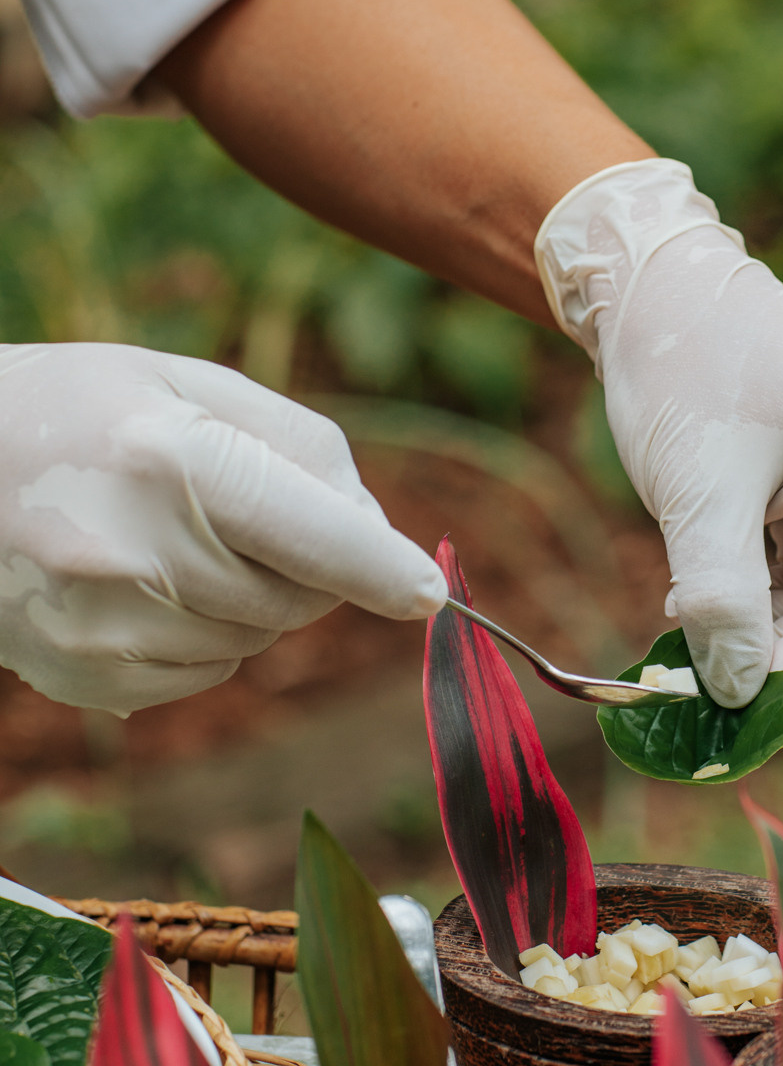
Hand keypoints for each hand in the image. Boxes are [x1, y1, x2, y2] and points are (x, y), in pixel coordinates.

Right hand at [0, 344, 445, 712]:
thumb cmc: (70, 409)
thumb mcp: (183, 383)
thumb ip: (299, 446)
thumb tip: (378, 532)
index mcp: (171, 462)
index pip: (316, 539)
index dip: (382, 570)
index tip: (428, 594)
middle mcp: (138, 556)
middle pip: (300, 598)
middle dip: (303, 563)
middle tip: (235, 507)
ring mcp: (106, 631)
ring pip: (257, 640)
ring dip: (248, 597)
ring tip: (164, 536)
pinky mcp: (88, 681)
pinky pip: (205, 671)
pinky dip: (200, 633)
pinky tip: (135, 581)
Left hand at [536, 162, 782, 707]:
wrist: (659, 291)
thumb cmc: (688, 366)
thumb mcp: (701, 490)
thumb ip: (723, 598)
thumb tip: (736, 695)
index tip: (725, 691)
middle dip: (782, 652)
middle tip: (695, 668)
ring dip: (761, 629)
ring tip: (686, 613)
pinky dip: (754, 601)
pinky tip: (697, 589)